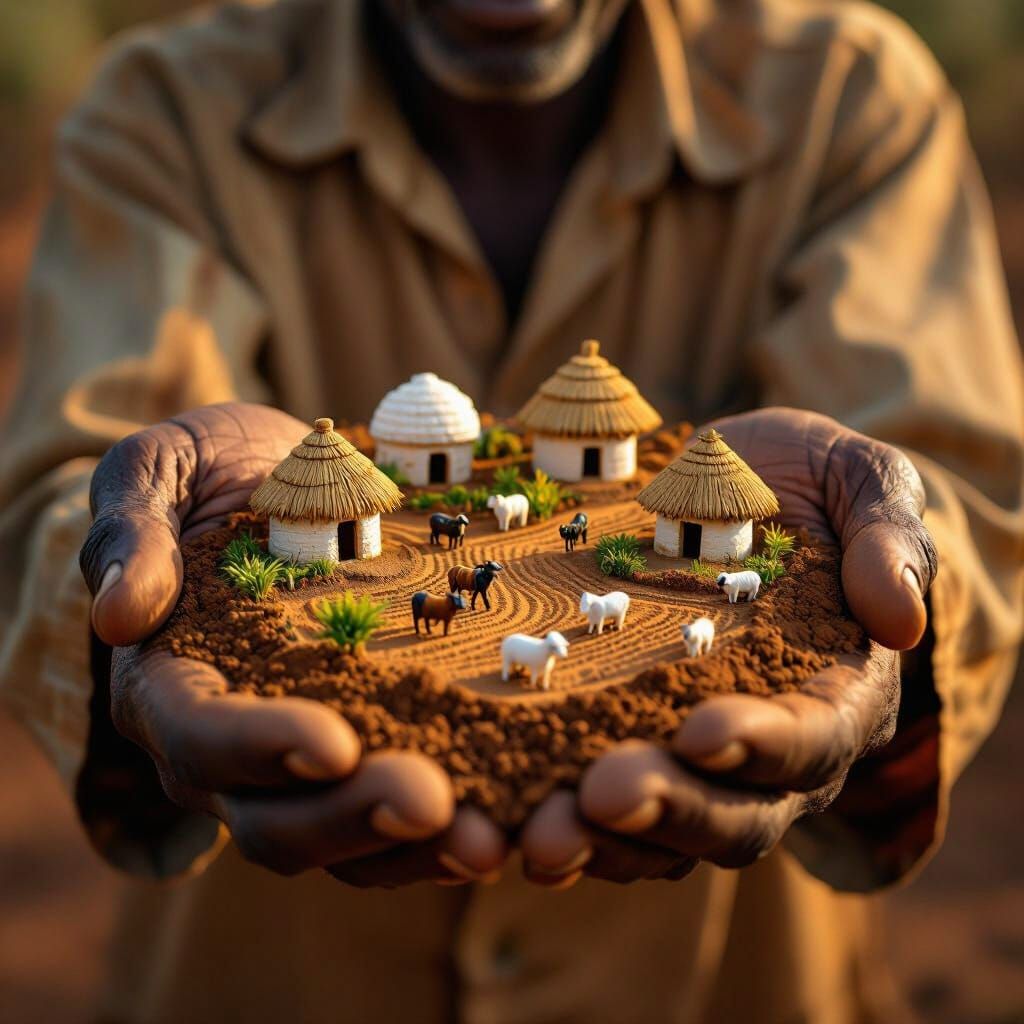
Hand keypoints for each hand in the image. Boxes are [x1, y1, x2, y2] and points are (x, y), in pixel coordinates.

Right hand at [81, 403, 505, 884]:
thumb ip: (132, 534)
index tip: (333, 740)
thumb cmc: (208, 473)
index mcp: (167, 684)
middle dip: (353, 817)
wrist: (269, 478)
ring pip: (345, 839)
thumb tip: (119, 616)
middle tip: (434, 800)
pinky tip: (512, 813)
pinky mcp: (366, 745)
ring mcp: (300, 760)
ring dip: (416, 848)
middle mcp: (229, 747)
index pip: (199, 736)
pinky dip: (450, 824)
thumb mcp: (157, 474)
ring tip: (492, 836)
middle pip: (275, 820)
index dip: (259, 748)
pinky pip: (397, 812)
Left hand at [521, 407, 935, 884]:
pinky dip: (560, 818)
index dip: (764, 746)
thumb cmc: (804, 485)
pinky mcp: (632, 745)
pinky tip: (503, 819)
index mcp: (839, 691)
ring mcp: (700, 761)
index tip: (700, 731)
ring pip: (664, 835)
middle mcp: (774, 750)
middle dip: (669, 810)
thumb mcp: (858, 483)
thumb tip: (900, 620)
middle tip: (599, 794)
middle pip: (736, 813)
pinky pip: (604, 810)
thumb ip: (886, 537)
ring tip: (536, 834)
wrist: (737, 490)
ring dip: (601, 842)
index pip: (815, 739)